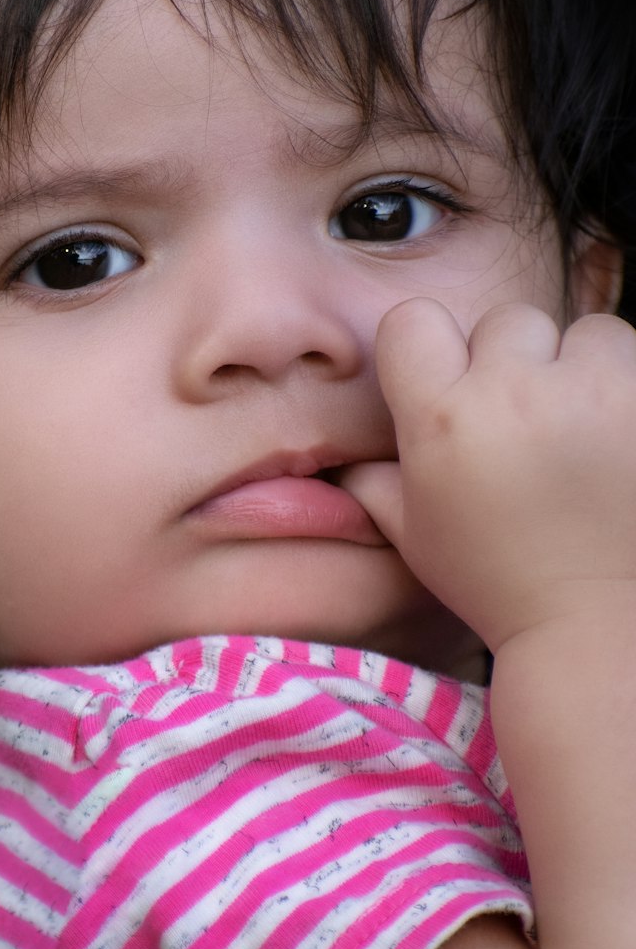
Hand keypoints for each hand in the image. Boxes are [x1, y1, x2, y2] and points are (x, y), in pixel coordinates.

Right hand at [343, 299, 635, 652]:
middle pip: (506, 321)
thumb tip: (342, 460)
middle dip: (516, 361)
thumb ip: (372, 484)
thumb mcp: (416, 536)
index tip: (450, 380)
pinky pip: (630, 356)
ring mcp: (591, 394)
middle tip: (527, 420)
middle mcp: (513, 394)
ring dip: (582, 367)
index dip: (429, 347)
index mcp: (442, 419)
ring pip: (583, 330)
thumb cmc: (502, 585)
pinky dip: (626, 388)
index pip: (413, 319)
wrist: (604, 628)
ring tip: (583, 426)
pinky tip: (617, 438)